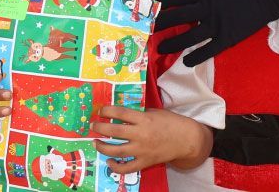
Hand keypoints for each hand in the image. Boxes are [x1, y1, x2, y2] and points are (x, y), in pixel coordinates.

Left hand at [92, 106, 211, 171]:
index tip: (100, 111)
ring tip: (95, 142)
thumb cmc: (170, 122)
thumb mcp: (154, 112)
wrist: (186, 140)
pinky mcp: (145, 162)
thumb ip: (137, 113)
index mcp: (143, 119)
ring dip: (102, 147)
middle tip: (92, 125)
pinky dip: (115, 167)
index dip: (106, 111)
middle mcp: (141, 134)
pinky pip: (127, 168)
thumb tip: (120, 113)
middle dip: (99, 128)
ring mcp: (142, 150)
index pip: (119, 113)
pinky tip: (109, 162)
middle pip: (114, 131)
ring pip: (116, 151)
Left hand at [153, 0, 278, 65]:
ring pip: (189, 36)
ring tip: (160, 49)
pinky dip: (195, 57)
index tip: (142, 9)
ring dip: (173, 43)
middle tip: (145, 31)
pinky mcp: (228, 37)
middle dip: (159, 25)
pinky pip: (208, 50)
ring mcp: (217, 23)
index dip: (156, 4)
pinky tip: (185, 61)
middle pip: (177, 17)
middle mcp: (206, 7)